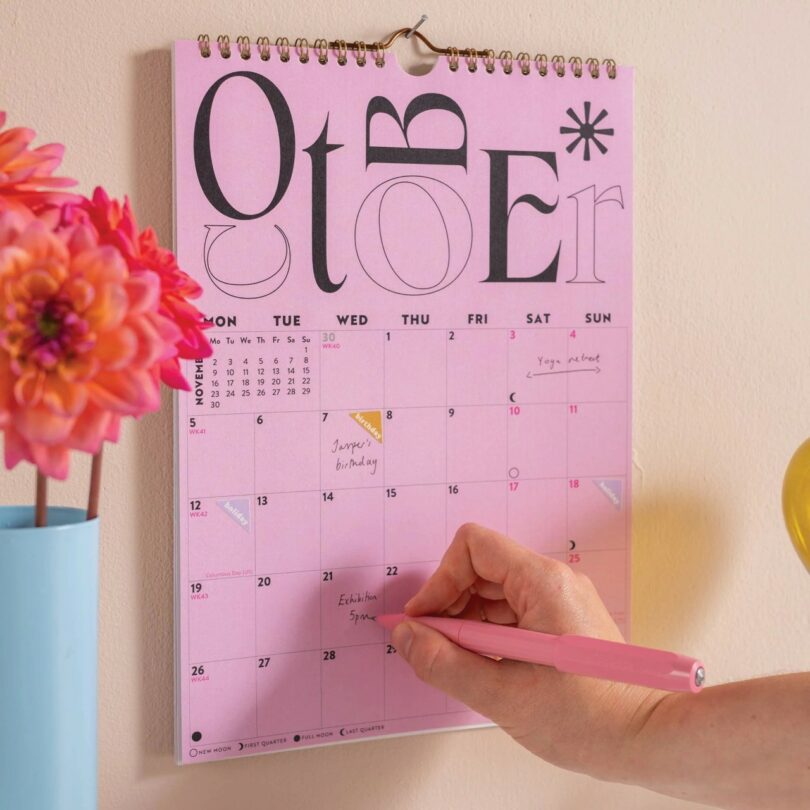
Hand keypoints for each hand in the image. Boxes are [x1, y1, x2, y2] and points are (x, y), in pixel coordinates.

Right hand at [392, 523, 666, 779]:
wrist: (646, 739)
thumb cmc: (586, 719)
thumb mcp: (501, 695)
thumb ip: (444, 662)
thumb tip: (406, 636)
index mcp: (542, 582)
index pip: (474, 546)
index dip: (441, 579)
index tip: (424, 619)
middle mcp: (553, 580)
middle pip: (482, 568)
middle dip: (451, 603)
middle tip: (435, 645)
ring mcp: (560, 599)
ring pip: (495, 591)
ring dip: (468, 621)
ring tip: (463, 662)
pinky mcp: (563, 619)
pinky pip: (513, 610)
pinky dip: (489, 632)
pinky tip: (486, 665)